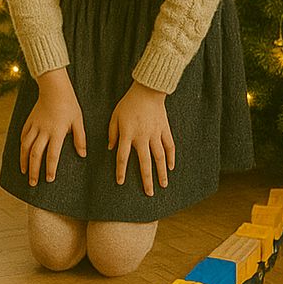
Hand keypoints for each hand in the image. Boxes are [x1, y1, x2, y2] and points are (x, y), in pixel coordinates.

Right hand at [21, 68, 86, 185]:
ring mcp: (34, 126)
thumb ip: (80, 138)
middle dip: (34, 170)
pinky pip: (23, 136)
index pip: (52, 154)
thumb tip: (82, 155)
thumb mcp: (78, 121)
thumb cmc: (69, 105)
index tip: (49, 179)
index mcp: (56, 132)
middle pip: (35, 154)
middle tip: (33, 183)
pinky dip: (22, 147)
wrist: (54, 88)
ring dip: (24, 161)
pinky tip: (22, 154)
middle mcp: (43, 131)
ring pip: (26, 147)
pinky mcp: (29, 121)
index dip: (50, 168)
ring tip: (24, 172)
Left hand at [108, 81, 174, 195]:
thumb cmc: (128, 104)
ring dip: (162, 172)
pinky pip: (170, 146)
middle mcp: (143, 137)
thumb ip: (112, 133)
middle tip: (149, 193)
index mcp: (128, 134)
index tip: (121, 182)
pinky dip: (171, 157)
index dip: (121, 170)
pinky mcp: (165, 130)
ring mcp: (156, 134)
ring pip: (160, 157)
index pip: (123, 157)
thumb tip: (110, 149)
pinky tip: (171, 168)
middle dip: (147, 179)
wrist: (147, 91)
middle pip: (145, 162)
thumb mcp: (114, 117)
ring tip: (164, 185)